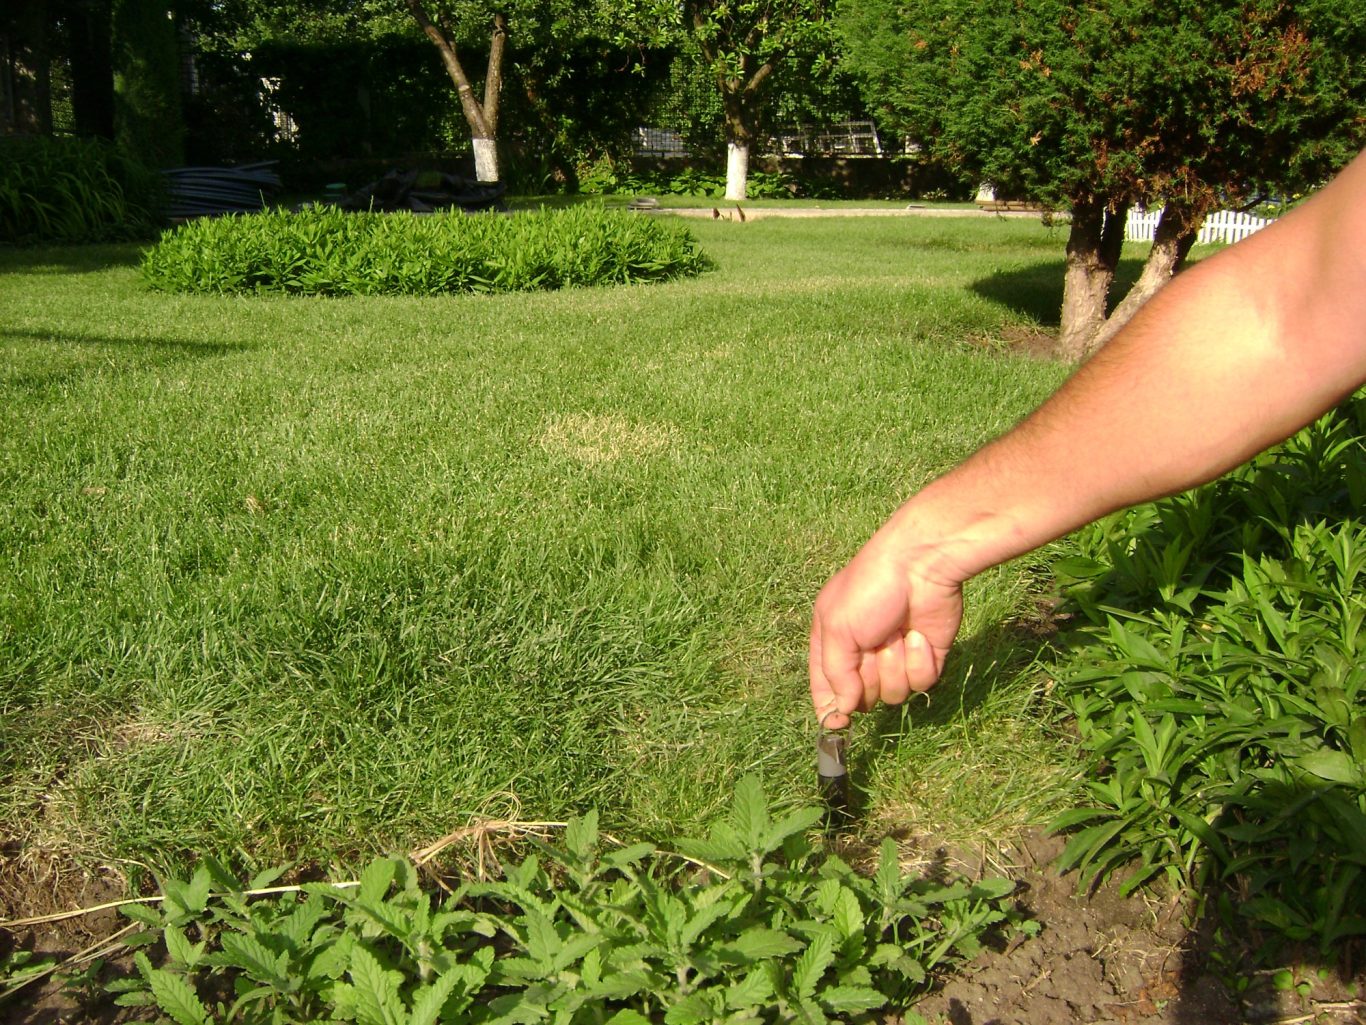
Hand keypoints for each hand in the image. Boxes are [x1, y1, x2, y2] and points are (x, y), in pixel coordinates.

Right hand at [809, 529, 966, 728]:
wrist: (920, 566)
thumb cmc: (869, 590)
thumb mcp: (837, 628)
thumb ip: (835, 674)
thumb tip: (842, 711)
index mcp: (832, 642)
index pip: (825, 687)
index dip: (830, 709)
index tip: (836, 726)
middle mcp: (863, 655)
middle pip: (862, 698)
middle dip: (868, 677)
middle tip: (872, 647)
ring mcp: (896, 658)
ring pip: (894, 694)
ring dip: (895, 666)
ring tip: (898, 634)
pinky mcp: (925, 659)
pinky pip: (921, 684)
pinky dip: (919, 662)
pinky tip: (917, 636)